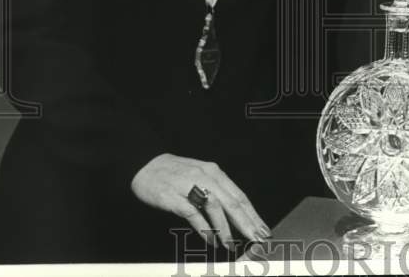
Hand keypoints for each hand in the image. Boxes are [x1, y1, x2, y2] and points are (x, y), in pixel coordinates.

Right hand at [131, 153, 270, 246]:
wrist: (146, 165)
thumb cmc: (175, 173)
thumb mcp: (200, 176)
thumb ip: (217, 191)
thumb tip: (237, 213)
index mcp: (214, 172)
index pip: (239, 196)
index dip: (252, 214)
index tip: (263, 229)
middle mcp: (205, 176)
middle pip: (232, 202)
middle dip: (247, 223)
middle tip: (257, 238)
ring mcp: (189, 186)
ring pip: (215, 208)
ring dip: (225, 228)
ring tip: (232, 244)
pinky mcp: (174, 196)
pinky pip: (193, 214)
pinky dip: (204, 228)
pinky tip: (211, 240)